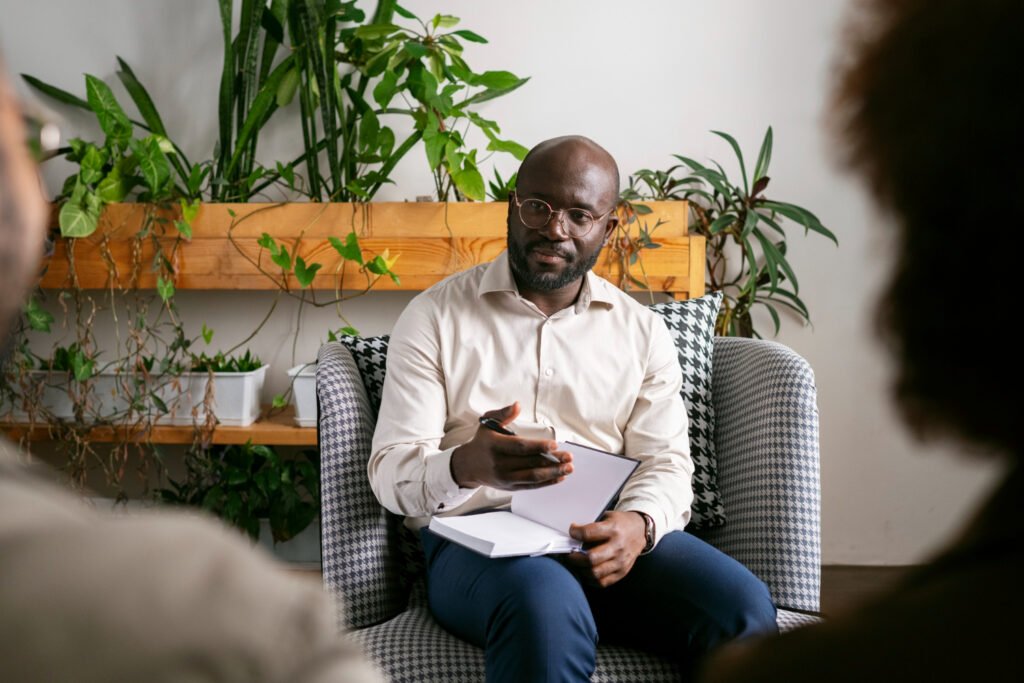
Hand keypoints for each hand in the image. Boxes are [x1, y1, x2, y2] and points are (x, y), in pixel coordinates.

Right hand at [450, 402, 572, 489]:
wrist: (468, 466)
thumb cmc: (482, 442)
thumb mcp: (487, 423)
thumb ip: (503, 414)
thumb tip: (517, 405)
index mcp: (495, 446)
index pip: (520, 447)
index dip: (538, 447)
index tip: (554, 445)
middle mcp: (500, 464)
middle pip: (530, 463)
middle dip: (552, 460)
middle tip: (568, 456)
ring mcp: (505, 478)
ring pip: (533, 477)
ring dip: (553, 473)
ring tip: (568, 468)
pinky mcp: (510, 487)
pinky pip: (531, 486)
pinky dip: (547, 483)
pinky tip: (559, 477)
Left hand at [563, 510, 646, 587]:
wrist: (640, 531)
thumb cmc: (620, 523)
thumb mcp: (607, 517)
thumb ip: (592, 526)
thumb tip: (572, 537)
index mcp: (613, 529)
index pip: (588, 533)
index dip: (575, 533)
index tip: (572, 532)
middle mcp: (618, 546)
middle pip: (591, 558)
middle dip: (574, 558)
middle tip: (569, 554)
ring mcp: (621, 561)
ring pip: (595, 573)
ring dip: (581, 570)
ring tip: (576, 564)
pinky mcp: (622, 572)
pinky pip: (602, 582)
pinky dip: (590, 579)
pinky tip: (586, 572)